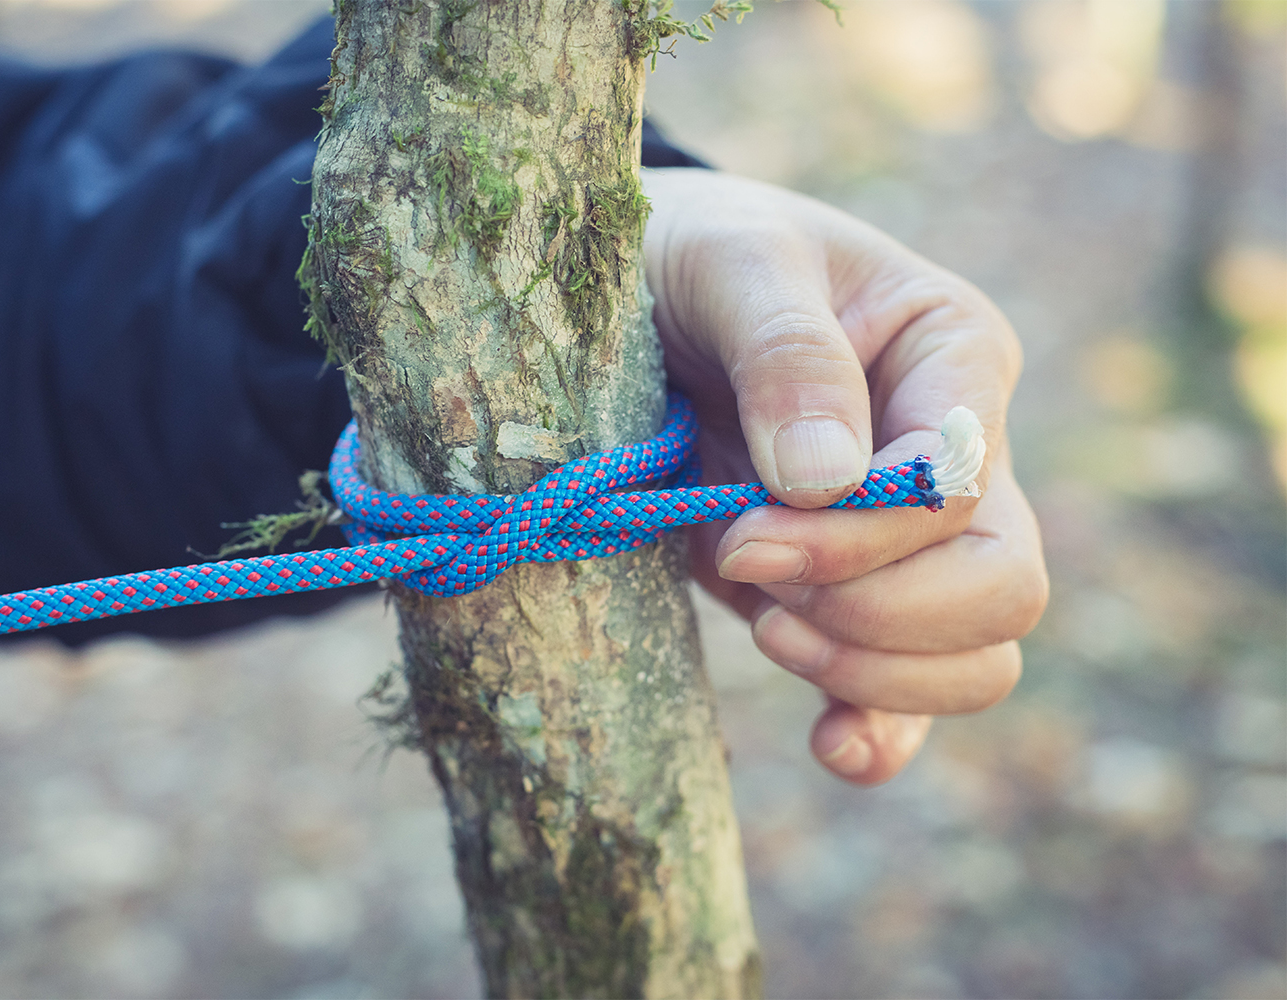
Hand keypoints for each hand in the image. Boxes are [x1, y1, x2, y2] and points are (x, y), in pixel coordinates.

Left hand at [643, 168, 1048, 785]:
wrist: (638, 299)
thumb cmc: (694, 256)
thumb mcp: (733, 259)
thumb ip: (787, 351)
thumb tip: (829, 483)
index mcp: (953, 358)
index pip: (958, 485)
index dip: (863, 534)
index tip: (744, 529)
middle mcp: (957, 455)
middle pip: (1002, 585)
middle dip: (876, 610)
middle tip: (751, 573)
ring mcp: (911, 540)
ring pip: (980, 656)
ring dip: (872, 669)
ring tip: (766, 629)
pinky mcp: (848, 595)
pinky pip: (910, 694)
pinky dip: (881, 732)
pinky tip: (830, 746)